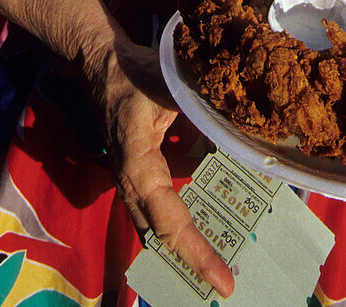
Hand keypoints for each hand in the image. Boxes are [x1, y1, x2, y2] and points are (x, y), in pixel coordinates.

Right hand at [87, 39, 234, 297]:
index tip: (223, 280)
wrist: (99, 61)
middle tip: (230, 284)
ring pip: (162, 224)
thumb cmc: (131, 73)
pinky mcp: (143, 171)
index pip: (169, 219)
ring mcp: (135, 180)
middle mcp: (132, 182)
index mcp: (137, 164)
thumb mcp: (167, 82)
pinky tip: (222, 210)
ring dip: (191, 243)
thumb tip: (245, 120)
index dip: (196, 252)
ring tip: (228, 261)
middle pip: (161, 236)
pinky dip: (191, 211)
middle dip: (193, 263)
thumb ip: (203, 101)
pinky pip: (167, 201)